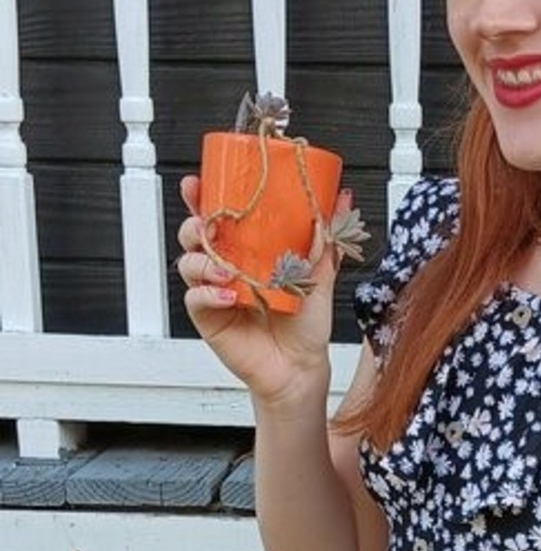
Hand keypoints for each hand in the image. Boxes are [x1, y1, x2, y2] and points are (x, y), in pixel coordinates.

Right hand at [175, 171, 342, 406]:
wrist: (301, 366)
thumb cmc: (307, 324)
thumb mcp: (320, 275)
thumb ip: (326, 239)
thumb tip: (342, 200)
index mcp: (248, 249)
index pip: (219, 216)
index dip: (202, 198)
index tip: (198, 184)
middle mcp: (228, 266)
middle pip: (194, 234)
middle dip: (194, 224)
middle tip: (207, 226)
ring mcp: (215, 290)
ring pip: (189, 263)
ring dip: (202, 261)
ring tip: (226, 270)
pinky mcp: (209, 316)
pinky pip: (195, 298)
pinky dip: (208, 293)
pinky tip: (228, 295)